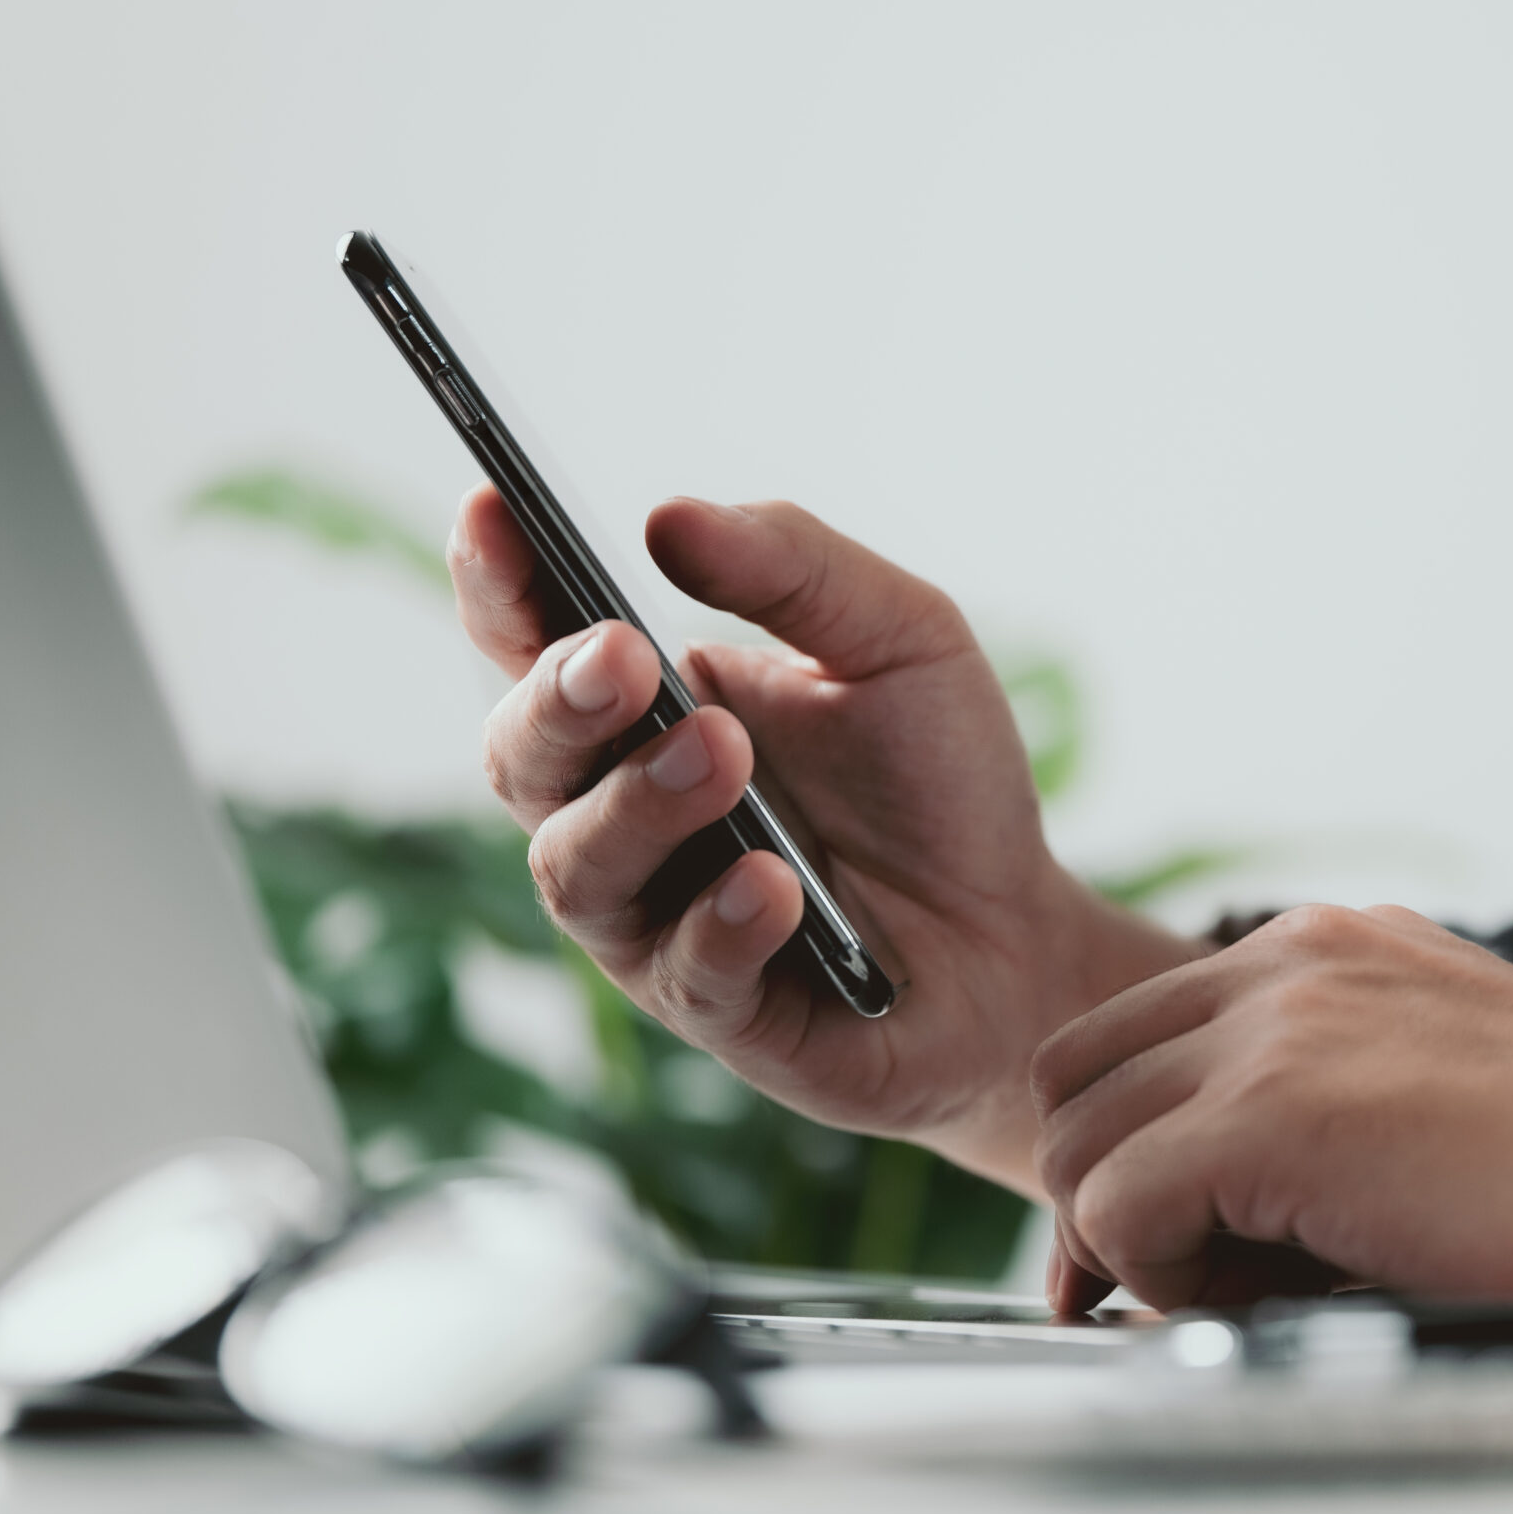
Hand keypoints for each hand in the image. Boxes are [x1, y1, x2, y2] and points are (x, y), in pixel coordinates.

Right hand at [450, 486, 1197, 1193]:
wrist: (1020, 933)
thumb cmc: (938, 779)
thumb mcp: (899, 636)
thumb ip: (793, 568)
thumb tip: (668, 520)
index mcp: (647, 707)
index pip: (533, 640)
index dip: (497, 578)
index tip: (492, 505)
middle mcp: (622, 811)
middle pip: (522, 758)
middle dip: (559, 702)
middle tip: (624, 657)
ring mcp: (655, 917)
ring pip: (579, 869)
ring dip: (641, 806)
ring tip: (723, 755)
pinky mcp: (718, 1008)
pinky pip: (685, 968)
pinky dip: (721, 920)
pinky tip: (773, 885)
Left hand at [1031, 904, 1512, 1311]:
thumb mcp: (1429, 1082)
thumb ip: (1314, 1098)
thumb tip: (1203, 1205)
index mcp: (1322, 948)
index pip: (1131, 1031)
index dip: (1123, 1139)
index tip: (1160, 1227)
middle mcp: (1283, 963)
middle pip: (1074, 1076)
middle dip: (1102, 1186)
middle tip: (1176, 1274)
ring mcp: (1271, 1030)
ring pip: (1078, 1143)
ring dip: (1138, 1239)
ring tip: (1251, 1288)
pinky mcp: (1269, 1114)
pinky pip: (1118, 1208)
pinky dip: (1162, 1279)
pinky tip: (1266, 1295)